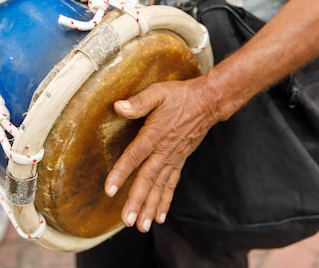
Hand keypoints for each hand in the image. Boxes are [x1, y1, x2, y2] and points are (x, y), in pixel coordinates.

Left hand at [105, 77, 217, 232]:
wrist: (208, 102)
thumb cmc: (180, 95)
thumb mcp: (158, 92)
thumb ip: (138, 102)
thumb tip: (118, 107)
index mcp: (154, 135)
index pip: (134, 157)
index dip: (121, 173)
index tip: (109, 190)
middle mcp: (164, 151)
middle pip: (147, 179)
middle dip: (137, 201)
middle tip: (127, 221)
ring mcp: (173, 159)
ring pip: (159, 187)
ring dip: (150, 207)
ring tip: (142, 227)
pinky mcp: (179, 161)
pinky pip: (171, 185)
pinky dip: (165, 201)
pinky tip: (159, 217)